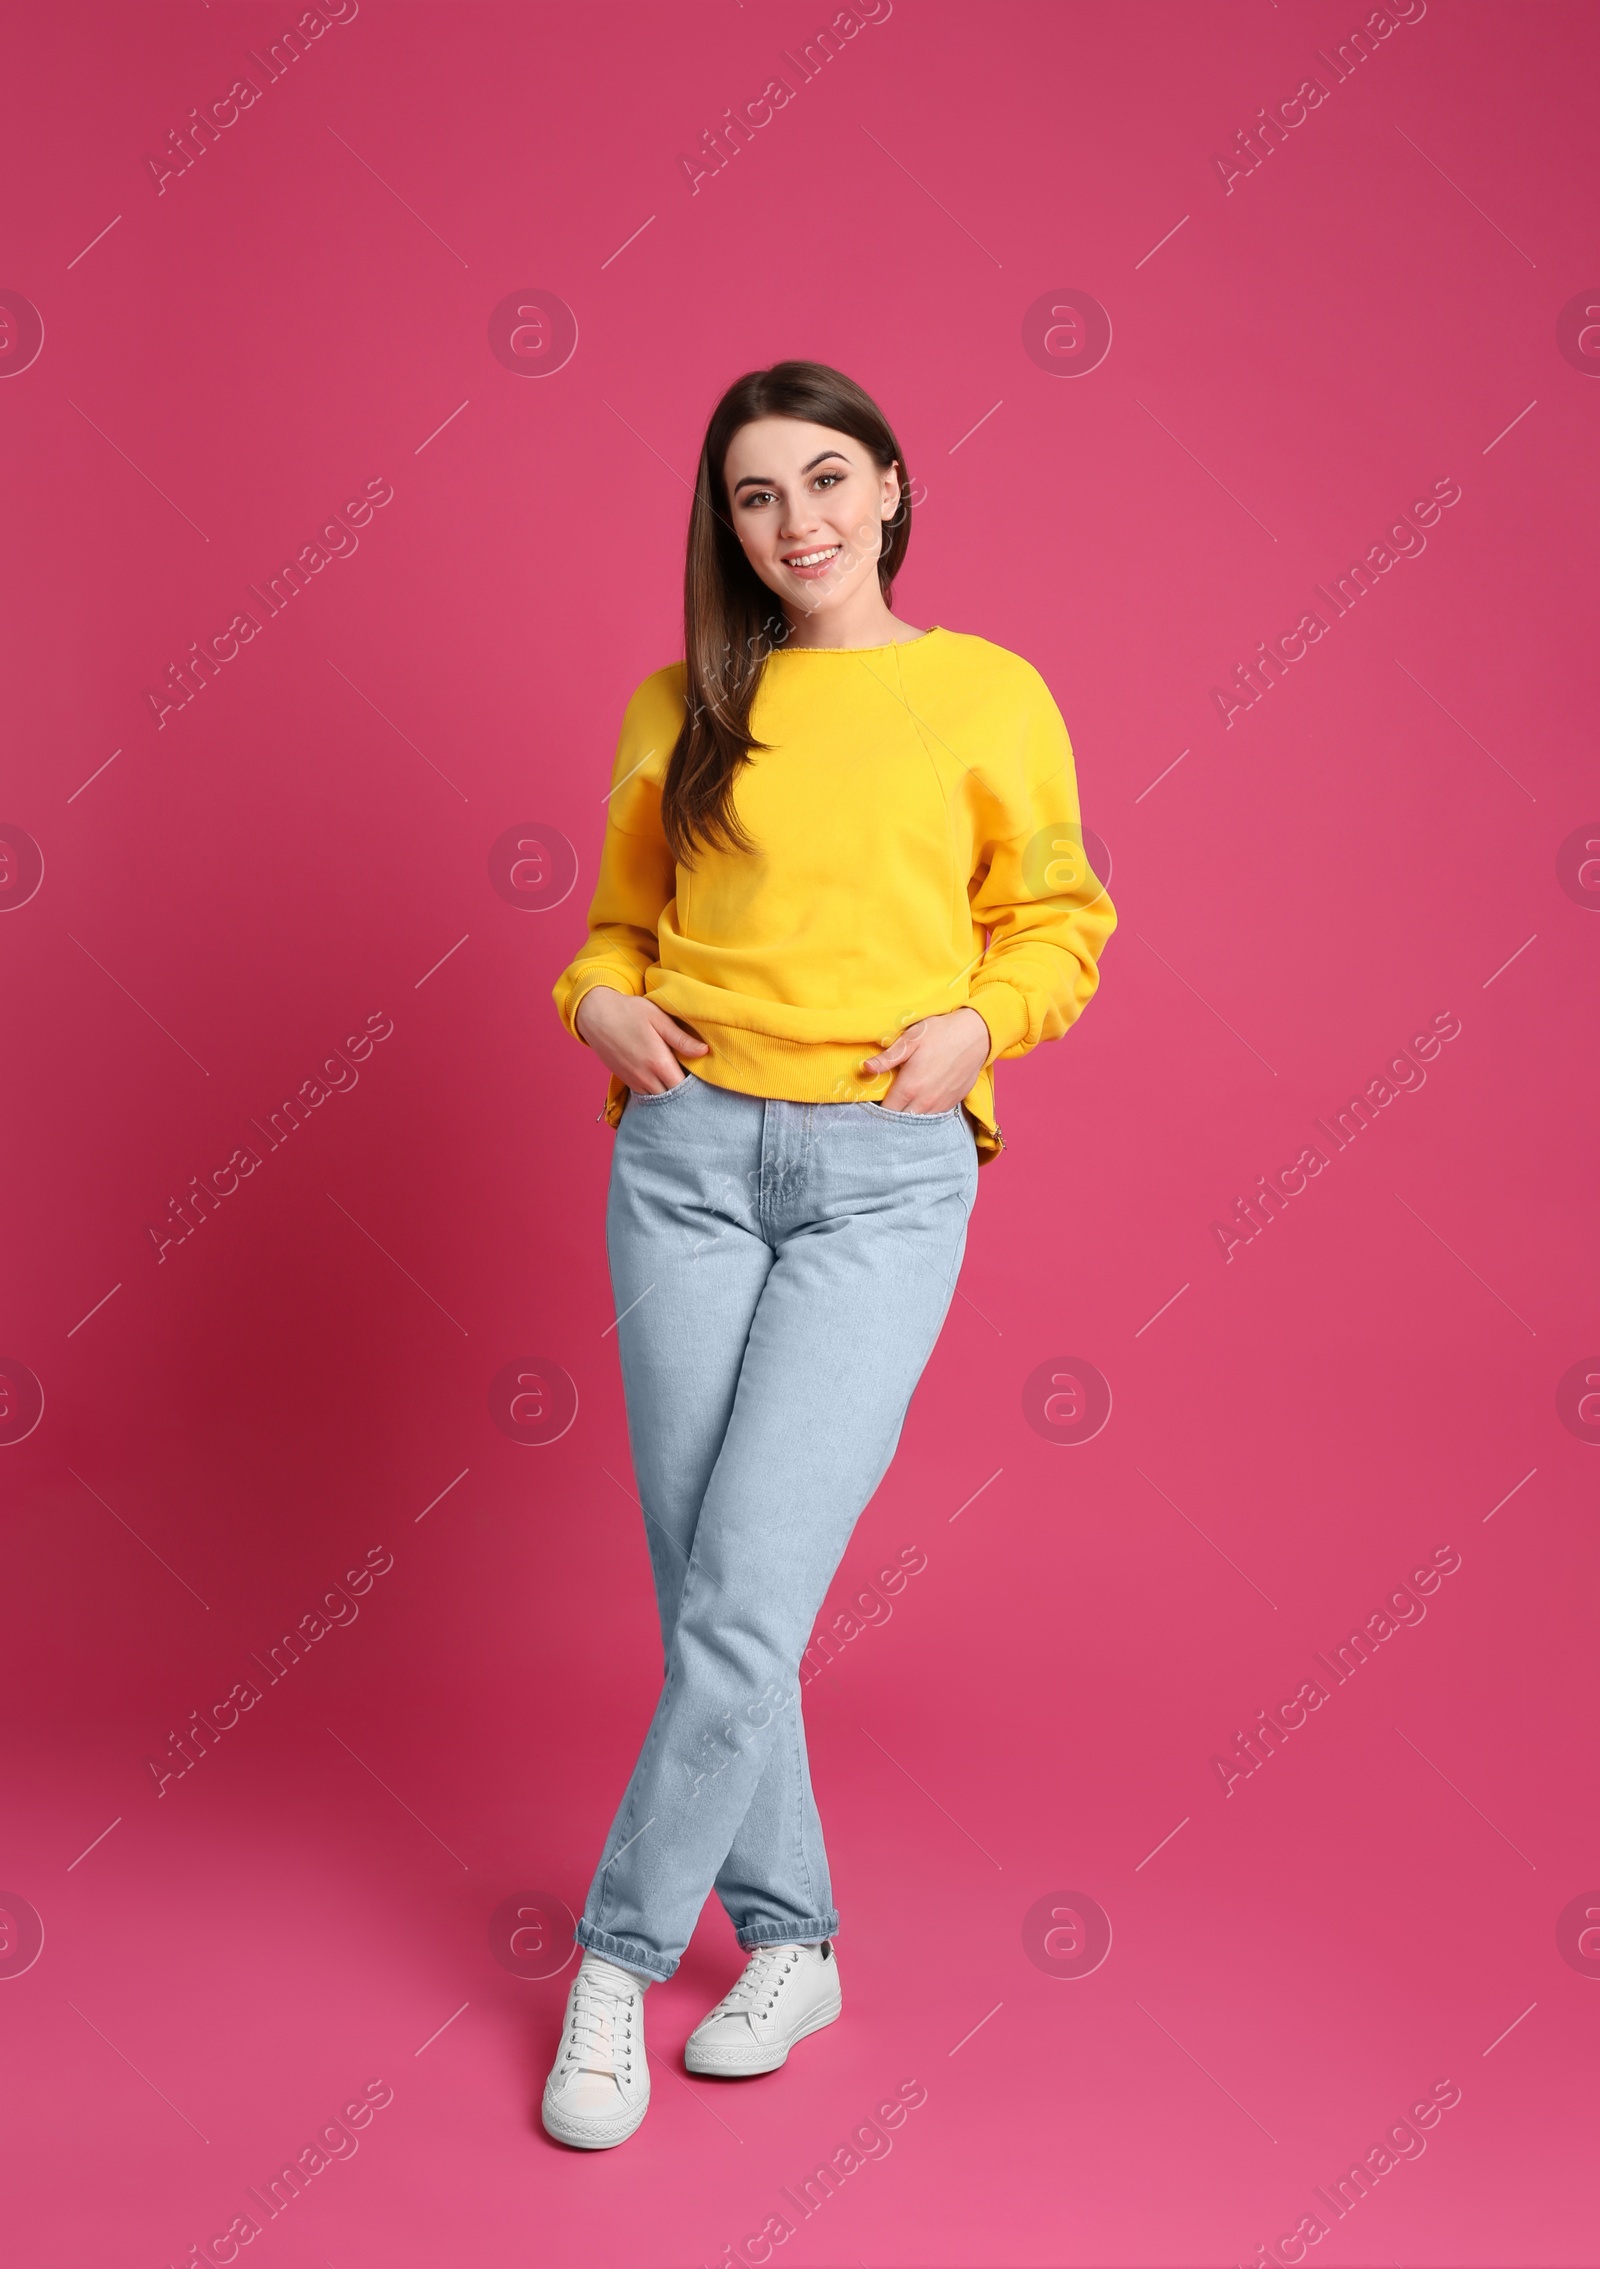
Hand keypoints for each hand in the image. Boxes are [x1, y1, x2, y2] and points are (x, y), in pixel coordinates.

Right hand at [575, 986, 708, 1092]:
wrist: (595, 1015)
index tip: (703, 1076)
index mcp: (658, 1062)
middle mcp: (645, 1077)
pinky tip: (662, 1078)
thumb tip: (704, 1051)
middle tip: (694, 1079)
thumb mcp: (658, 1018)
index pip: (684, 1087)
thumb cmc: (628, 1012)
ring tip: (678, 1078)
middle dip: (684, 1091)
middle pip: (672, 1097)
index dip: (696, 1085)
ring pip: (659, 1098)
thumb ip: (681, 1038)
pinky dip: (656, 1090)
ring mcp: (634, 1081)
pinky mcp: (625, 1080)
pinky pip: (646, 1094)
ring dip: (669, 1092)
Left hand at [862, 1006, 990, 1112]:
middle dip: (890, 1116)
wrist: (977, 1036)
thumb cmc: (941, 1033)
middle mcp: (924, 1101)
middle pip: (900, 1122)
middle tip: (886, 1103)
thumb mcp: (911, 1040)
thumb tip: (865, 1068)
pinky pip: (933, 1118)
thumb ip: (887, 1058)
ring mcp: (940, 1105)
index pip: (885, 1111)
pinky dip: (923, 1115)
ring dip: (907, 1117)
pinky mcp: (952, 1104)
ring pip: (917, 1123)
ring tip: (902, 1105)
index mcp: (909, 1087)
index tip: (873, 1101)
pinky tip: (919, 1103)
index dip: (876, 1109)